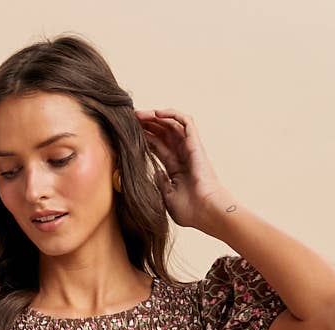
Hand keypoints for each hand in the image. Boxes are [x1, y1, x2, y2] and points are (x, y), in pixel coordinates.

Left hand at [134, 108, 233, 231]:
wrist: (206, 212)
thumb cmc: (190, 210)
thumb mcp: (167, 197)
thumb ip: (160, 182)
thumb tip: (155, 172)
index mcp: (176, 168)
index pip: (158, 146)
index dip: (145, 137)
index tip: (129, 132)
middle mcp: (183, 155)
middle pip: (164, 132)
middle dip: (148, 123)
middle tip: (131, 117)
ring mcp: (190, 149)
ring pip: (172, 124)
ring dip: (156, 117)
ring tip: (140, 114)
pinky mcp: (196, 144)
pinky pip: (186, 122)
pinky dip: (172, 115)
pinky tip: (157, 114)